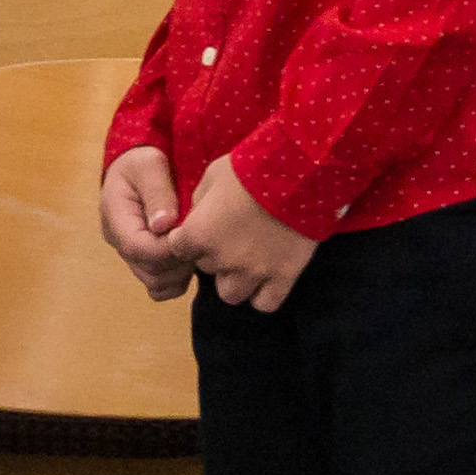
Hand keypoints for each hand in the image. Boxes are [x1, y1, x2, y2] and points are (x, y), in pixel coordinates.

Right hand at [98, 148, 196, 299]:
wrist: (136, 169)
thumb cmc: (142, 163)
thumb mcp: (149, 165)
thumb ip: (157, 192)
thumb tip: (163, 225)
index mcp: (115, 218)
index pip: (138, 248)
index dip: (168, 249)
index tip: (190, 236)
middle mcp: (119, 242)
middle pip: (149, 271)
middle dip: (179, 261)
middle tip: (199, 242)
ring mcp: (131, 255)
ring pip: (156, 284)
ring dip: (180, 273)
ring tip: (194, 248)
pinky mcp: (144, 262)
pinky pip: (159, 287)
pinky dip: (177, 281)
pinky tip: (188, 259)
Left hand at [175, 157, 317, 313]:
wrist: (297, 176)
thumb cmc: (249, 170)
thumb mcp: (212, 176)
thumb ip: (198, 202)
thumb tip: (197, 216)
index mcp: (198, 234)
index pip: (178, 249)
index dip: (188, 238)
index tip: (202, 227)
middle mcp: (221, 260)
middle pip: (206, 268)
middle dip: (213, 254)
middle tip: (231, 236)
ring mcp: (252, 273)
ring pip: (230, 294)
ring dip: (234, 279)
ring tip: (247, 260)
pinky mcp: (282, 279)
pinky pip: (264, 304)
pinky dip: (263, 295)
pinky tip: (267, 277)